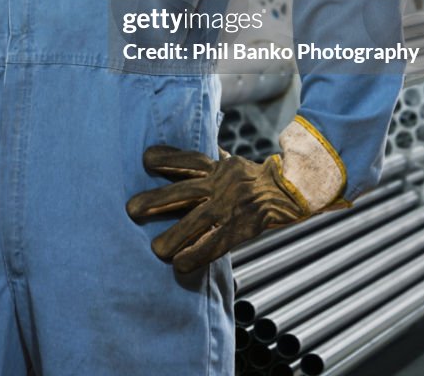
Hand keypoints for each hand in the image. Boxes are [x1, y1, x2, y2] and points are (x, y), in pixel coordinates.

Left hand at [126, 147, 308, 272]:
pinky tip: (180, 266)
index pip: (188, 159)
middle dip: (156, 201)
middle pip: (184, 191)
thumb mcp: (233, 162)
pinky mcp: (240, 229)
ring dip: (174, 237)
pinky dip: (196, 256)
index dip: (166, 158)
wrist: (292, 190)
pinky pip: (214, 245)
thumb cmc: (256, 178)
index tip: (145, 160)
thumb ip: (211, 161)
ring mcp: (230, 207)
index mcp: (217, 166)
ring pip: (196, 222)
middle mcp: (221, 184)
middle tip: (131, 209)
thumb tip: (189, 156)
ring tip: (156, 249)